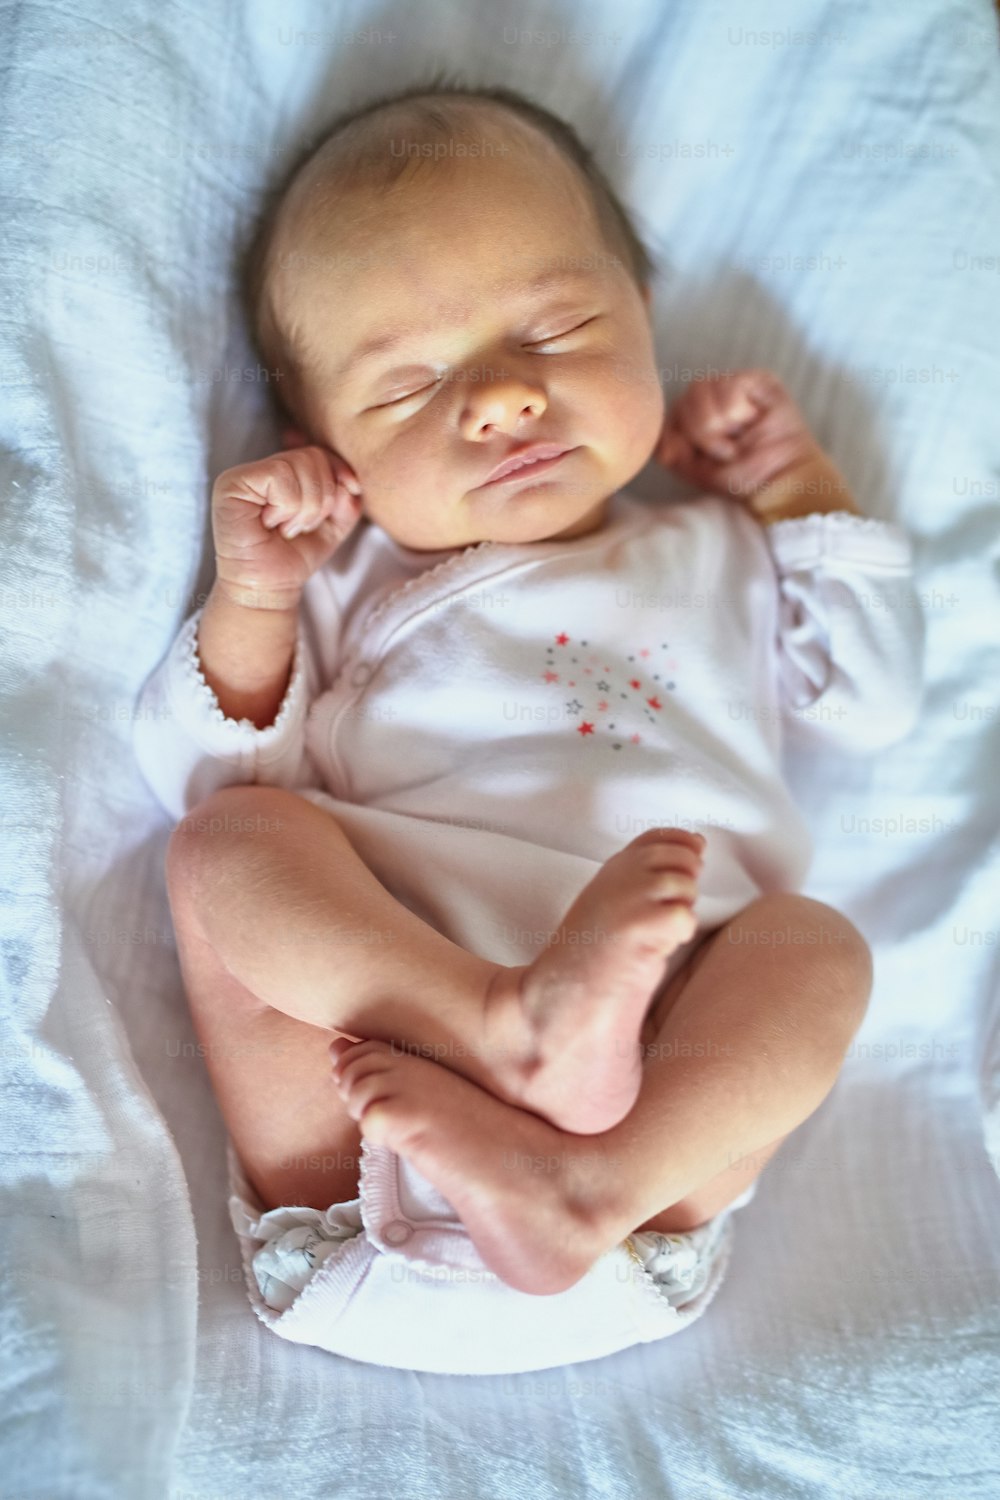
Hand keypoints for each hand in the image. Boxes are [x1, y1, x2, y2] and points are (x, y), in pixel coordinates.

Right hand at [211, 441, 363, 608]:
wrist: (268, 587)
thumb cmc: (295, 555)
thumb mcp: (334, 525)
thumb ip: (347, 500)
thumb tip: (350, 481)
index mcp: (285, 470)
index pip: (321, 453)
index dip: (338, 476)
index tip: (339, 504)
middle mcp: (262, 466)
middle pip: (313, 456)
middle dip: (320, 500)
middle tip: (299, 527)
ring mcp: (244, 473)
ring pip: (298, 466)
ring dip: (303, 508)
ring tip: (285, 528)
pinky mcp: (231, 483)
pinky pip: (279, 476)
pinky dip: (286, 507)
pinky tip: (271, 524)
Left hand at [655, 368, 832, 511]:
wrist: (777, 483)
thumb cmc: (739, 477)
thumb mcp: (694, 470)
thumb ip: (671, 452)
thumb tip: (663, 442)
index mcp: (692, 416)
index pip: (667, 413)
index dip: (675, 435)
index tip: (693, 458)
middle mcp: (710, 398)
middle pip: (682, 400)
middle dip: (699, 433)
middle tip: (725, 452)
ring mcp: (733, 386)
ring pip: (700, 389)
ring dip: (716, 423)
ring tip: (736, 440)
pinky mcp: (758, 381)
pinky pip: (728, 384)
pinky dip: (734, 410)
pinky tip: (750, 422)